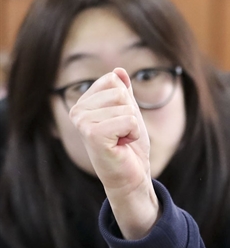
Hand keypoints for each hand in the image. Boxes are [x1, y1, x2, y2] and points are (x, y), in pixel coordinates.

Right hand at [69, 68, 158, 238]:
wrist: (131, 176)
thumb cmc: (129, 147)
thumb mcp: (129, 114)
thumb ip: (123, 93)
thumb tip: (119, 71)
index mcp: (83, 103)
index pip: (113, 81)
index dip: (127, 102)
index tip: (121, 122)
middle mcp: (77, 110)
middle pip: (120, 93)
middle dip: (131, 114)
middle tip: (123, 134)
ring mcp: (83, 122)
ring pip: (126, 107)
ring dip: (133, 126)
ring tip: (122, 141)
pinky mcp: (93, 134)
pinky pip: (129, 120)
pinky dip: (134, 134)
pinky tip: (122, 145)